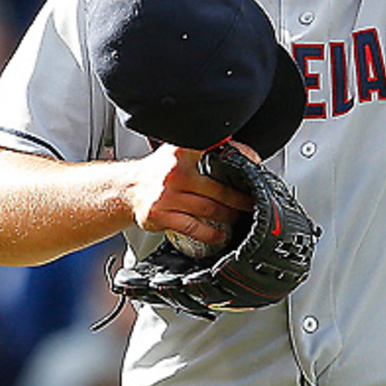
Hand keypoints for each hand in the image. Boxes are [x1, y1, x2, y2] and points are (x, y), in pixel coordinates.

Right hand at [126, 144, 252, 245]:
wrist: (129, 188)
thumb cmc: (161, 171)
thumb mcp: (180, 151)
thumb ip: (207, 150)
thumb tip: (246, 154)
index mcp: (183, 151)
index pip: (217, 155)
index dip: (239, 161)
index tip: (256, 170)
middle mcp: (174, 172)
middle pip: (218, 188)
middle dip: (240, 199)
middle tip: (252, 203)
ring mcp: (166, 194)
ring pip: (209, 209)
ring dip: (228, 216)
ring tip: (238, 217)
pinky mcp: (160, 215)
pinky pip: (193, 227)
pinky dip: (210, 233)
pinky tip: (220, 235)